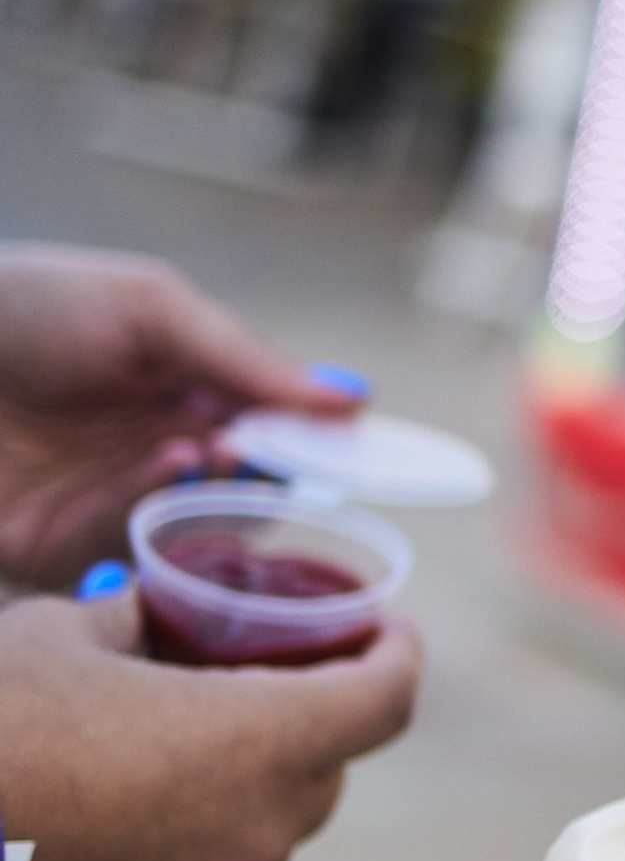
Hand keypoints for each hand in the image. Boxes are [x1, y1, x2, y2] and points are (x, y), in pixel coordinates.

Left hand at [0, 246, 356, 587]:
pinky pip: (132, 553)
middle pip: (246, 493)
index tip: (357, 450)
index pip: (273, 431)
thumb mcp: (150, 307)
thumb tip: (354, 400)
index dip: (315, 443)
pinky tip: (166, 465)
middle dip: (268, 476)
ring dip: (217, 495)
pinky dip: (160, 513)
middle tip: (267, 448)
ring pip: (198, 535)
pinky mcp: (58, 550)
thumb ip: (247, 358)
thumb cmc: (29, 307)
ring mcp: (109, 504)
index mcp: (184, 390)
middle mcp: (154, 453)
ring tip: (207, 447)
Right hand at [0, 589, 421, 860]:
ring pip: (276, 820)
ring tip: (198, 719)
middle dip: (313, 707)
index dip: (396, 652)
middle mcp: (261, 829)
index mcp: (264, 743)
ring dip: (257, 770)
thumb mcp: (66, 634)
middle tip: (273, 660)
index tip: (385, 626)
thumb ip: (137, 620)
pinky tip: (146, 784)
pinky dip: (209, 821)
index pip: (385, 699)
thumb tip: (154, 613)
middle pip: (331, 763)